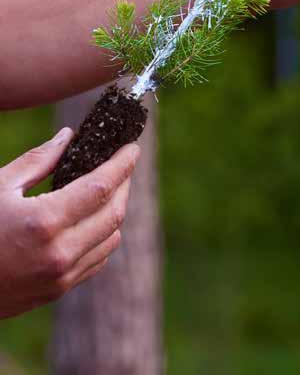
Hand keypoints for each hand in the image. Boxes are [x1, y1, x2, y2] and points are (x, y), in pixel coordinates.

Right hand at [0, 128, 139, 318]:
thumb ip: (38, 160)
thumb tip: (69, 137)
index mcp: (44, 222)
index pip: (102, 187)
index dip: (122, 164)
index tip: (133, 148)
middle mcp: (59, 253)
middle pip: (114, 213)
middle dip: (124, 184)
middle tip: (123, 163)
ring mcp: (60, 277)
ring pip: (111, 240)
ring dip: (116, 211)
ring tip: (111, 188)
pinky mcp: (57, 291)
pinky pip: (97, 261)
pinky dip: (104, 236)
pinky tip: (95, 219)